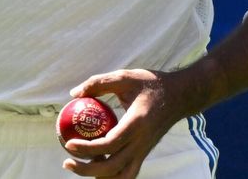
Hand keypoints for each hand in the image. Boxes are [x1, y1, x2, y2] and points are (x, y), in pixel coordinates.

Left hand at [61, 68, 189, 177]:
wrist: (180, 97)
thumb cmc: (151, 84)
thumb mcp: (125, 77)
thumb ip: (99, 83)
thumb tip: (74, 94)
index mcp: (137, 123)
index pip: (111, 143)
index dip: (88, 148)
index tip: (68, 143)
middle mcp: (142, 142)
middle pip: (113, 167)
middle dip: (87, 169)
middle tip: (67, 161)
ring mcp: (144, 151)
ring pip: (121, 176)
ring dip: (98, 176)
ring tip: (77, 166)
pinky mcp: (144, 154)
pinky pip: (127, 172)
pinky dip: (110, 175)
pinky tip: (94, 164)